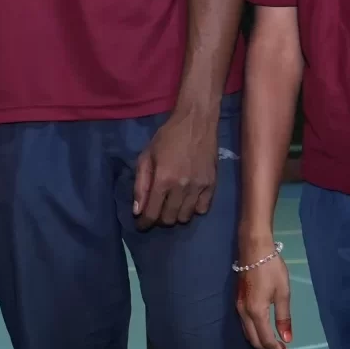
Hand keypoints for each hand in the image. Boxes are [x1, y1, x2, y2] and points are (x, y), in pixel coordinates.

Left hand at [133, 107, 220, 227]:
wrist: (196, 123)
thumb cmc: (167, 137)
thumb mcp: (146, 156)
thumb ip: (140, 185)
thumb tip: (137, 210)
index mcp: (163, 179)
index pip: (152, 213)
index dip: (144, 223)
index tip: (141, 225)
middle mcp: (182, 187)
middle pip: (169, 219)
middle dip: (159, 219)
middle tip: (156, 210)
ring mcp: (199, 187)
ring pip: (186, 217)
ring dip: (176, 215)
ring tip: (172, 205)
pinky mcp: (212, 185)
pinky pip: (202, 209)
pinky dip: (193, 209)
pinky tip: (188, 200)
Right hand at [235, 238, 291, 348]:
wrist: (254, 249)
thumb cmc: (271, 269)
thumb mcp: (283, 293)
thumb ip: (283, 317)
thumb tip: (286, 339)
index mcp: (256, 312)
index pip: (266, 339)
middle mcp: (243, 313)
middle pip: (254, 340)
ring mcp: (238, 307)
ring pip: (247, 333)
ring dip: (261, 343)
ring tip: (275, 346)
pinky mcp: (238, 302)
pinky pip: (244, 325)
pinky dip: (254, 334)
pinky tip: (263, 332)